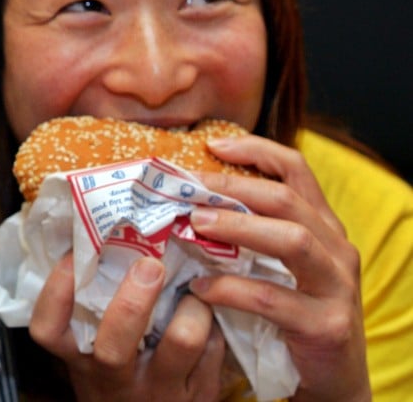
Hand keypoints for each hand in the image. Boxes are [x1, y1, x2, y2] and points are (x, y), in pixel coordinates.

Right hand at [29, 254, 224, 400]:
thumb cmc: (120, 377)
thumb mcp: (95, 354)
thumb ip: (95, 311)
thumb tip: (102, 238)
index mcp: (80, 359)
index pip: (49, 330)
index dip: (57, 291)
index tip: (73, 257)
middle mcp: (114, 378)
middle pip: (114, 342)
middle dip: (133, 299)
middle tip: (150, 264)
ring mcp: (158, 389)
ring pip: (182, 340)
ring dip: (194, 306)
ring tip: (195, 291)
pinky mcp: (198, 393)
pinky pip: (213, 349)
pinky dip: (213, 323)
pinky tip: (207, 316)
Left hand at [190, 135, 369, 401]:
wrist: (332, 381)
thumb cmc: (292, 315)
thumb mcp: (277, 266)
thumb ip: (249, 233)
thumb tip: (186, 201)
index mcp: (322, 227)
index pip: (296, 170)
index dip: (256, 150)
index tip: (212, 145)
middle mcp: (336, 249)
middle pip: (288, 200)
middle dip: (234, 188)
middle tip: (189, 189)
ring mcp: (336, 287)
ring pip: (291, 240)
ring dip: (238, 227)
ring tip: (195, 224)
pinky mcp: (325, 325)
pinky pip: (273, 299)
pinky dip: (231, 289)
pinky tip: (200, 288)